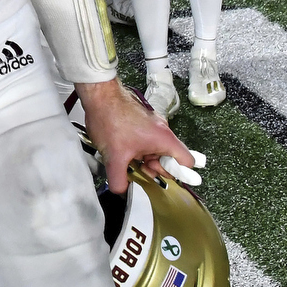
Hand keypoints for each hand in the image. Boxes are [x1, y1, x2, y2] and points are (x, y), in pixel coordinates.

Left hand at [77, 79, 203, 194]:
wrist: (99, 95)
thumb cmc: (111, 119)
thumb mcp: (114, 157)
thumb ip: (119, 181)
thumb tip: (121, 191)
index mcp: (165, 139)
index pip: (187, 162)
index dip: (179, 174)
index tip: (164, 180)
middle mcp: (163, 131)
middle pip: (170, 159)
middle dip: (155, 169)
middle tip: (140, 170)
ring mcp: (153, 126)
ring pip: (156, 151)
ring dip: (145, 160)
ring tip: (128, 160)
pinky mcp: (142, 122)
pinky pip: (147, 142)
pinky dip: (138, 150)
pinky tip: (123, 152)